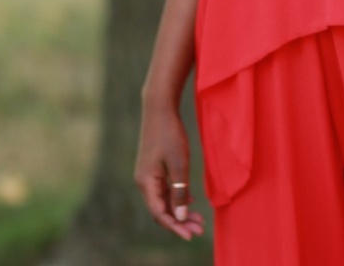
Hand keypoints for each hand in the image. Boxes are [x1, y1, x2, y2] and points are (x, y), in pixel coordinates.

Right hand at [134, 102, 205, 240]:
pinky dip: (176, 198)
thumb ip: (179, 191)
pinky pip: (164, 190)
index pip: (160, 214)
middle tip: (200, 228)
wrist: (159, 108)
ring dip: (179, 210)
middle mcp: (144, 182)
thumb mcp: (179, 164)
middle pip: (161, 209)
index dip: (175, 227)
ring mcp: (147, 175)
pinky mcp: (153, 167)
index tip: (191, 235)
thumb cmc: (170, 134)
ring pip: (163, 200)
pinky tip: (190, 202)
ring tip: (198, 219)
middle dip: (180, 221)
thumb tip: (179, 217)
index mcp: (147, 183)